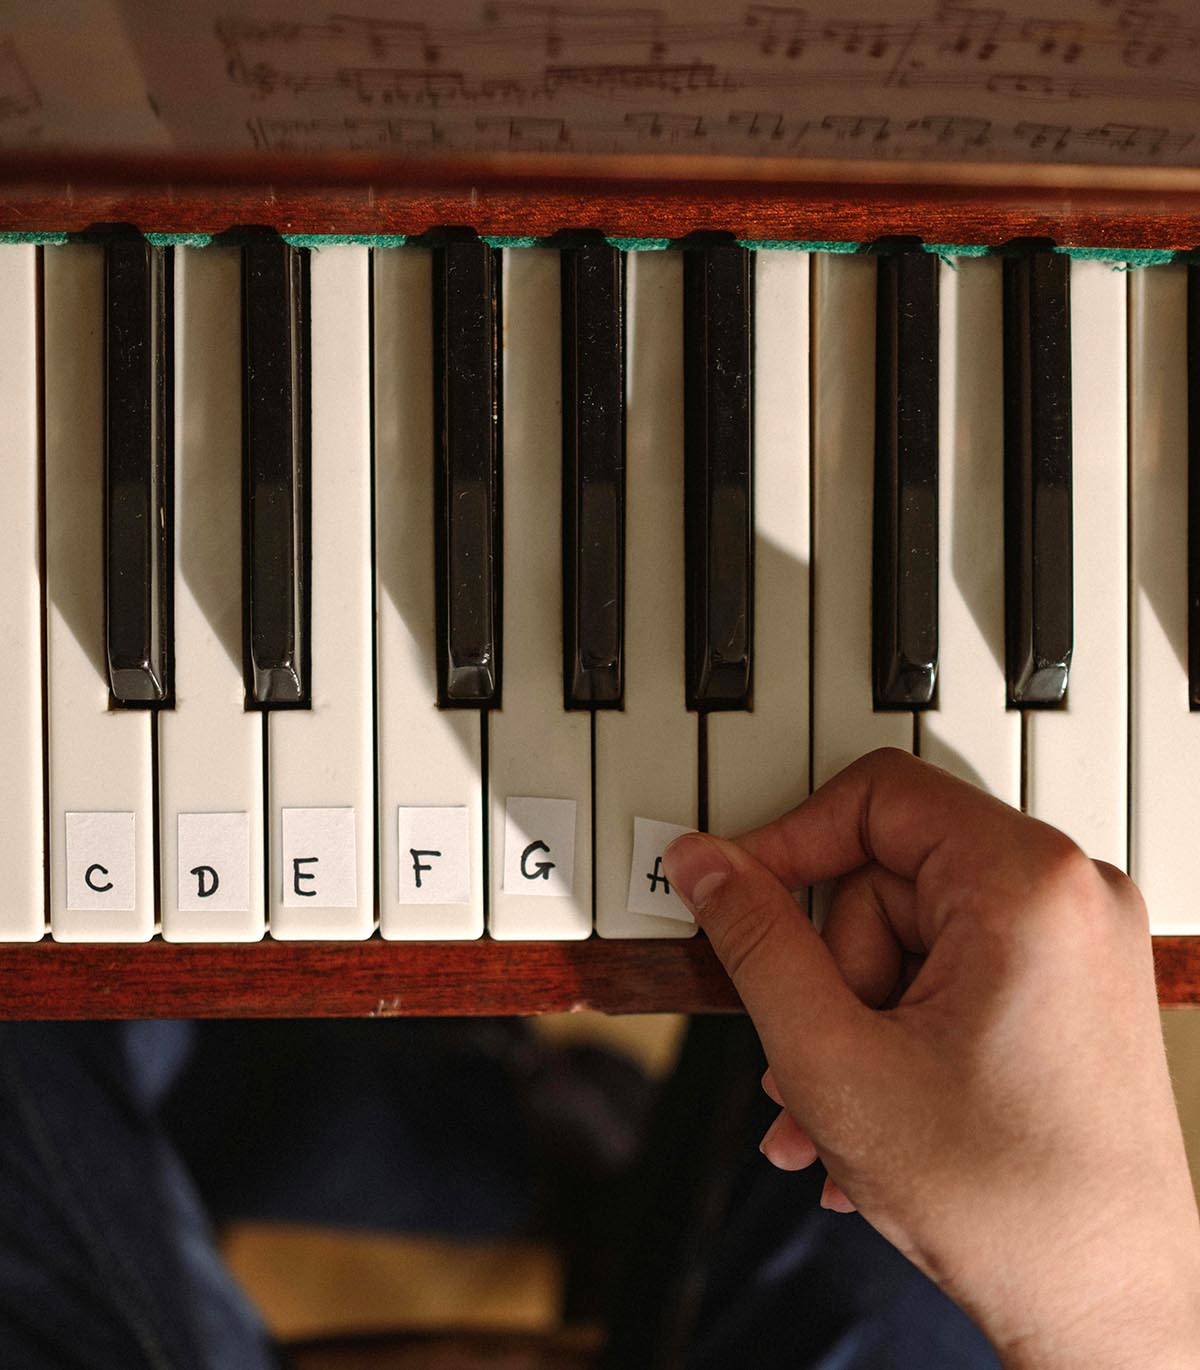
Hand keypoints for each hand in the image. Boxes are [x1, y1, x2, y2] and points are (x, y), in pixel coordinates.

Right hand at [663, 748, 1199, 1369]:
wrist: (1107, 1313)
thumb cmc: (1006, 1202)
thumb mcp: (831, 1056)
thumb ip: (756, 942)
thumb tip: (706, 863)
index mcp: (1028, 883)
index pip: (874, 796)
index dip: (787, 844)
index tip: (735, 895)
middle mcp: (1070, 895)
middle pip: (889, 877)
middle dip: (831, 972)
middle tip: (816, 1052)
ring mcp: (1078, 943)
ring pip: (913, 935)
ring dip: (855, 1019)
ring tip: (836, 1110)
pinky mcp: (1072, 988)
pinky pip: (954, 971)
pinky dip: (902, 1028)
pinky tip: (874, 1109)